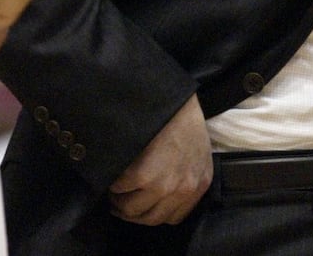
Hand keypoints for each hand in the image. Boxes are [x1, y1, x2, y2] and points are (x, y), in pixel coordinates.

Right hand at [108, 94, 212, 224]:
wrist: (168, 95)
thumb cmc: (180, 116)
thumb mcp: (195, 149)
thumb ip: (184, 174)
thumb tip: (159, 194)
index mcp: (200, 182)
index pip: (173, 217)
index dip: (152, 211)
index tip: (140, 203)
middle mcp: (184, 188)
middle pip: (150, 218)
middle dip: (131, 210)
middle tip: (119, 198)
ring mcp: (164, 184)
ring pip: (131, 209)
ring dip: (119, 198)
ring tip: (115, 185)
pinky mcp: (143, 175)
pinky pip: (119, 189)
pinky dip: (111, 181)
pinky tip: (114, 167)